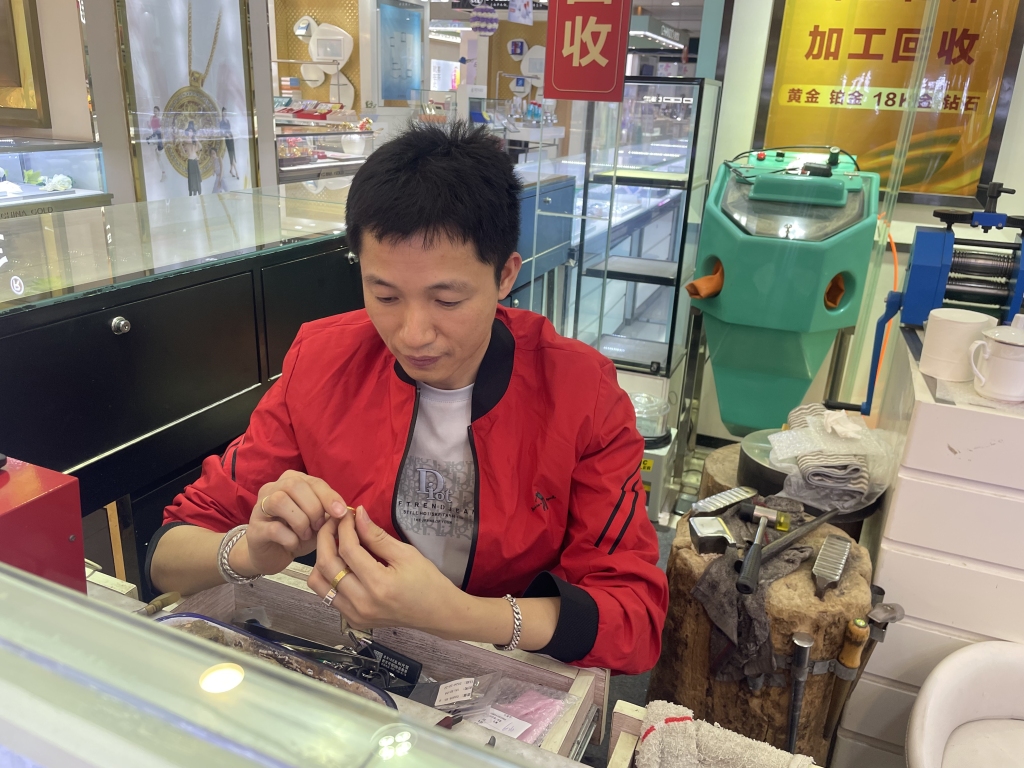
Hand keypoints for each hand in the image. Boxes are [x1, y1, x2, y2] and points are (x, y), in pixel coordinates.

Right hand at [241, 470, 348, 576]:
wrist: (273, 554)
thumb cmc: (298, 532)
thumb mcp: (318, 520)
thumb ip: (329, 512)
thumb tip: (346, 510)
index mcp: (292, 481)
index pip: (314, 481)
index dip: (329, 496)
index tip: (341, 512)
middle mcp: (273, 488)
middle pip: (295, 486)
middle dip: (314, 508)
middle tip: (319, 527)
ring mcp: (260, 508)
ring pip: (280, 501)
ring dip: (300, 520)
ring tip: (306, 534)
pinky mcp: (254, 529)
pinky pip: (273, 528)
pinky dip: (290, 538)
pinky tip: (294, 544)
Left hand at [308, 507, 463, 634]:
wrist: (437, 613)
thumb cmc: (427, 581)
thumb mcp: (406, 554)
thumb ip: (377, 536)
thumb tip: (358, 514)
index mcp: (378, 584)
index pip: (348, 549)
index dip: (344, 527)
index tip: (348, 514)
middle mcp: (361, 603)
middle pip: (326, 565)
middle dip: (326, 538)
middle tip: (334, 523)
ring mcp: (354, 614)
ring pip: (319, 583)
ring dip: (322, 559)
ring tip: (334, 543)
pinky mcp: (352, 619)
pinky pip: (328, 595)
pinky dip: (329, 576)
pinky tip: (343, 564)